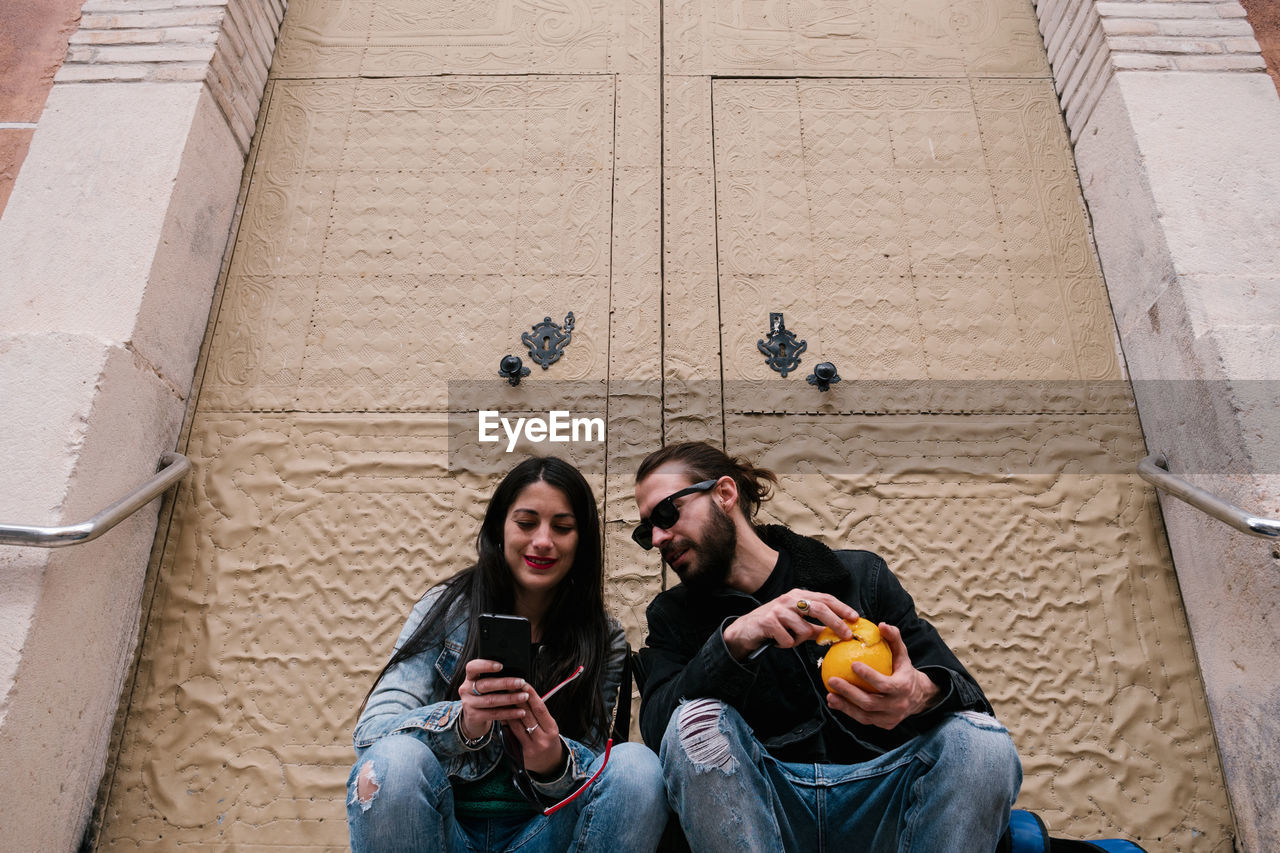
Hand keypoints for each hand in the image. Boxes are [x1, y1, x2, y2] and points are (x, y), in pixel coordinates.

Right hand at [459, 658, 529, 740]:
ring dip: (510, 698)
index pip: (472, 667)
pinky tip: (521, 712)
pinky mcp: (474, 717)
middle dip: (505, 683)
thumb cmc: (484, 696)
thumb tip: (516, 672)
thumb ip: (495, 678)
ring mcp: (468, 704)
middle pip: (485, 685)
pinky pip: (494, 714)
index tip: (501, 666)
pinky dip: (509, 713)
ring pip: (491, 700)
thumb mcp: (485, 685)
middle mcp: (466, 689)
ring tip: (524, 696)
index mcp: (469, 677)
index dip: (485, 666)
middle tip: (521, 682)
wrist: (473, 718)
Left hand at [509, 688, 565, 776]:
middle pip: (527, 715)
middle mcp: (542, 738)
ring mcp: (531, 747)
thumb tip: (525, 694)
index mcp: (552, 729)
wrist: (550, 764)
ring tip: (501, 697)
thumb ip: (539, 714)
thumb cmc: (548, 740)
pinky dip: (506, 723)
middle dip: (517, 699)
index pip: (540, 708)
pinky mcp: (521, 754)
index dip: (531, 695)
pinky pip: (511, 735)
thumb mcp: (549, 727)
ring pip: (516, 724)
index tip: (523, 684)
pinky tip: (500, 713)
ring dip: (508, 709)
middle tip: (508, 686)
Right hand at [722, 589, 858, 660]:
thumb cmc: (775, 626)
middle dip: (835, 622)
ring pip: (803, 629)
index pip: (825, 598)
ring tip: (789, 639)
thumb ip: (815, 626)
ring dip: (799, 639)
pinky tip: (777, 641)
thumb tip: (837, 633)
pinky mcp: (768, 621)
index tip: (855, 617)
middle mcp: (789, 599)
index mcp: (798, 595)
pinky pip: (788, 640)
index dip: (841, 607)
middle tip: (847, 635)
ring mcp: (778, 609)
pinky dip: (786, 644)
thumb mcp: (796, 622)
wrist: (745, 630)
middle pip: (818, 608)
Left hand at [824, 623, 939, 729]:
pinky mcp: (884, 725)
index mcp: (903, 687)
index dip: (868, 676)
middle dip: (849, 693)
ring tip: (829, 694)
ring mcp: (890, 718)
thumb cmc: (904, 670)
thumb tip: (881, 624)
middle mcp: (897, 706)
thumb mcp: (902, 654)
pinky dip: (848, 711)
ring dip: (844, 706)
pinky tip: (834, 701)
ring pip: (864, 716)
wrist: (919, 697)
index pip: (884, 684)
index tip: (852, 664)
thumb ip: (893, 638)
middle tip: (832, 680)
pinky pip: (863, 720)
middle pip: (870, 703)